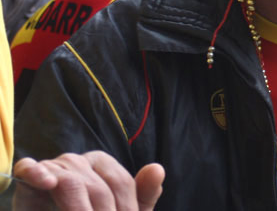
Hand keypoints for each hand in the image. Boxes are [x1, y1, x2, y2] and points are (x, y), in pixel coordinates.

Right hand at [12, 152, 163, 210]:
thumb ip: (142, 196)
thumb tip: (157, 169)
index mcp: (103, 164)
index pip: (122, 184)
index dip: (127, 210)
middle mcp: (79, 162)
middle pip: (99, 187)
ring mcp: (53, 169)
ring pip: (71, 182)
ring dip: (79, 210)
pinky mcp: (28, 182)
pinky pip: (30, 169)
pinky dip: (37, 172)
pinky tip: (48, 182)